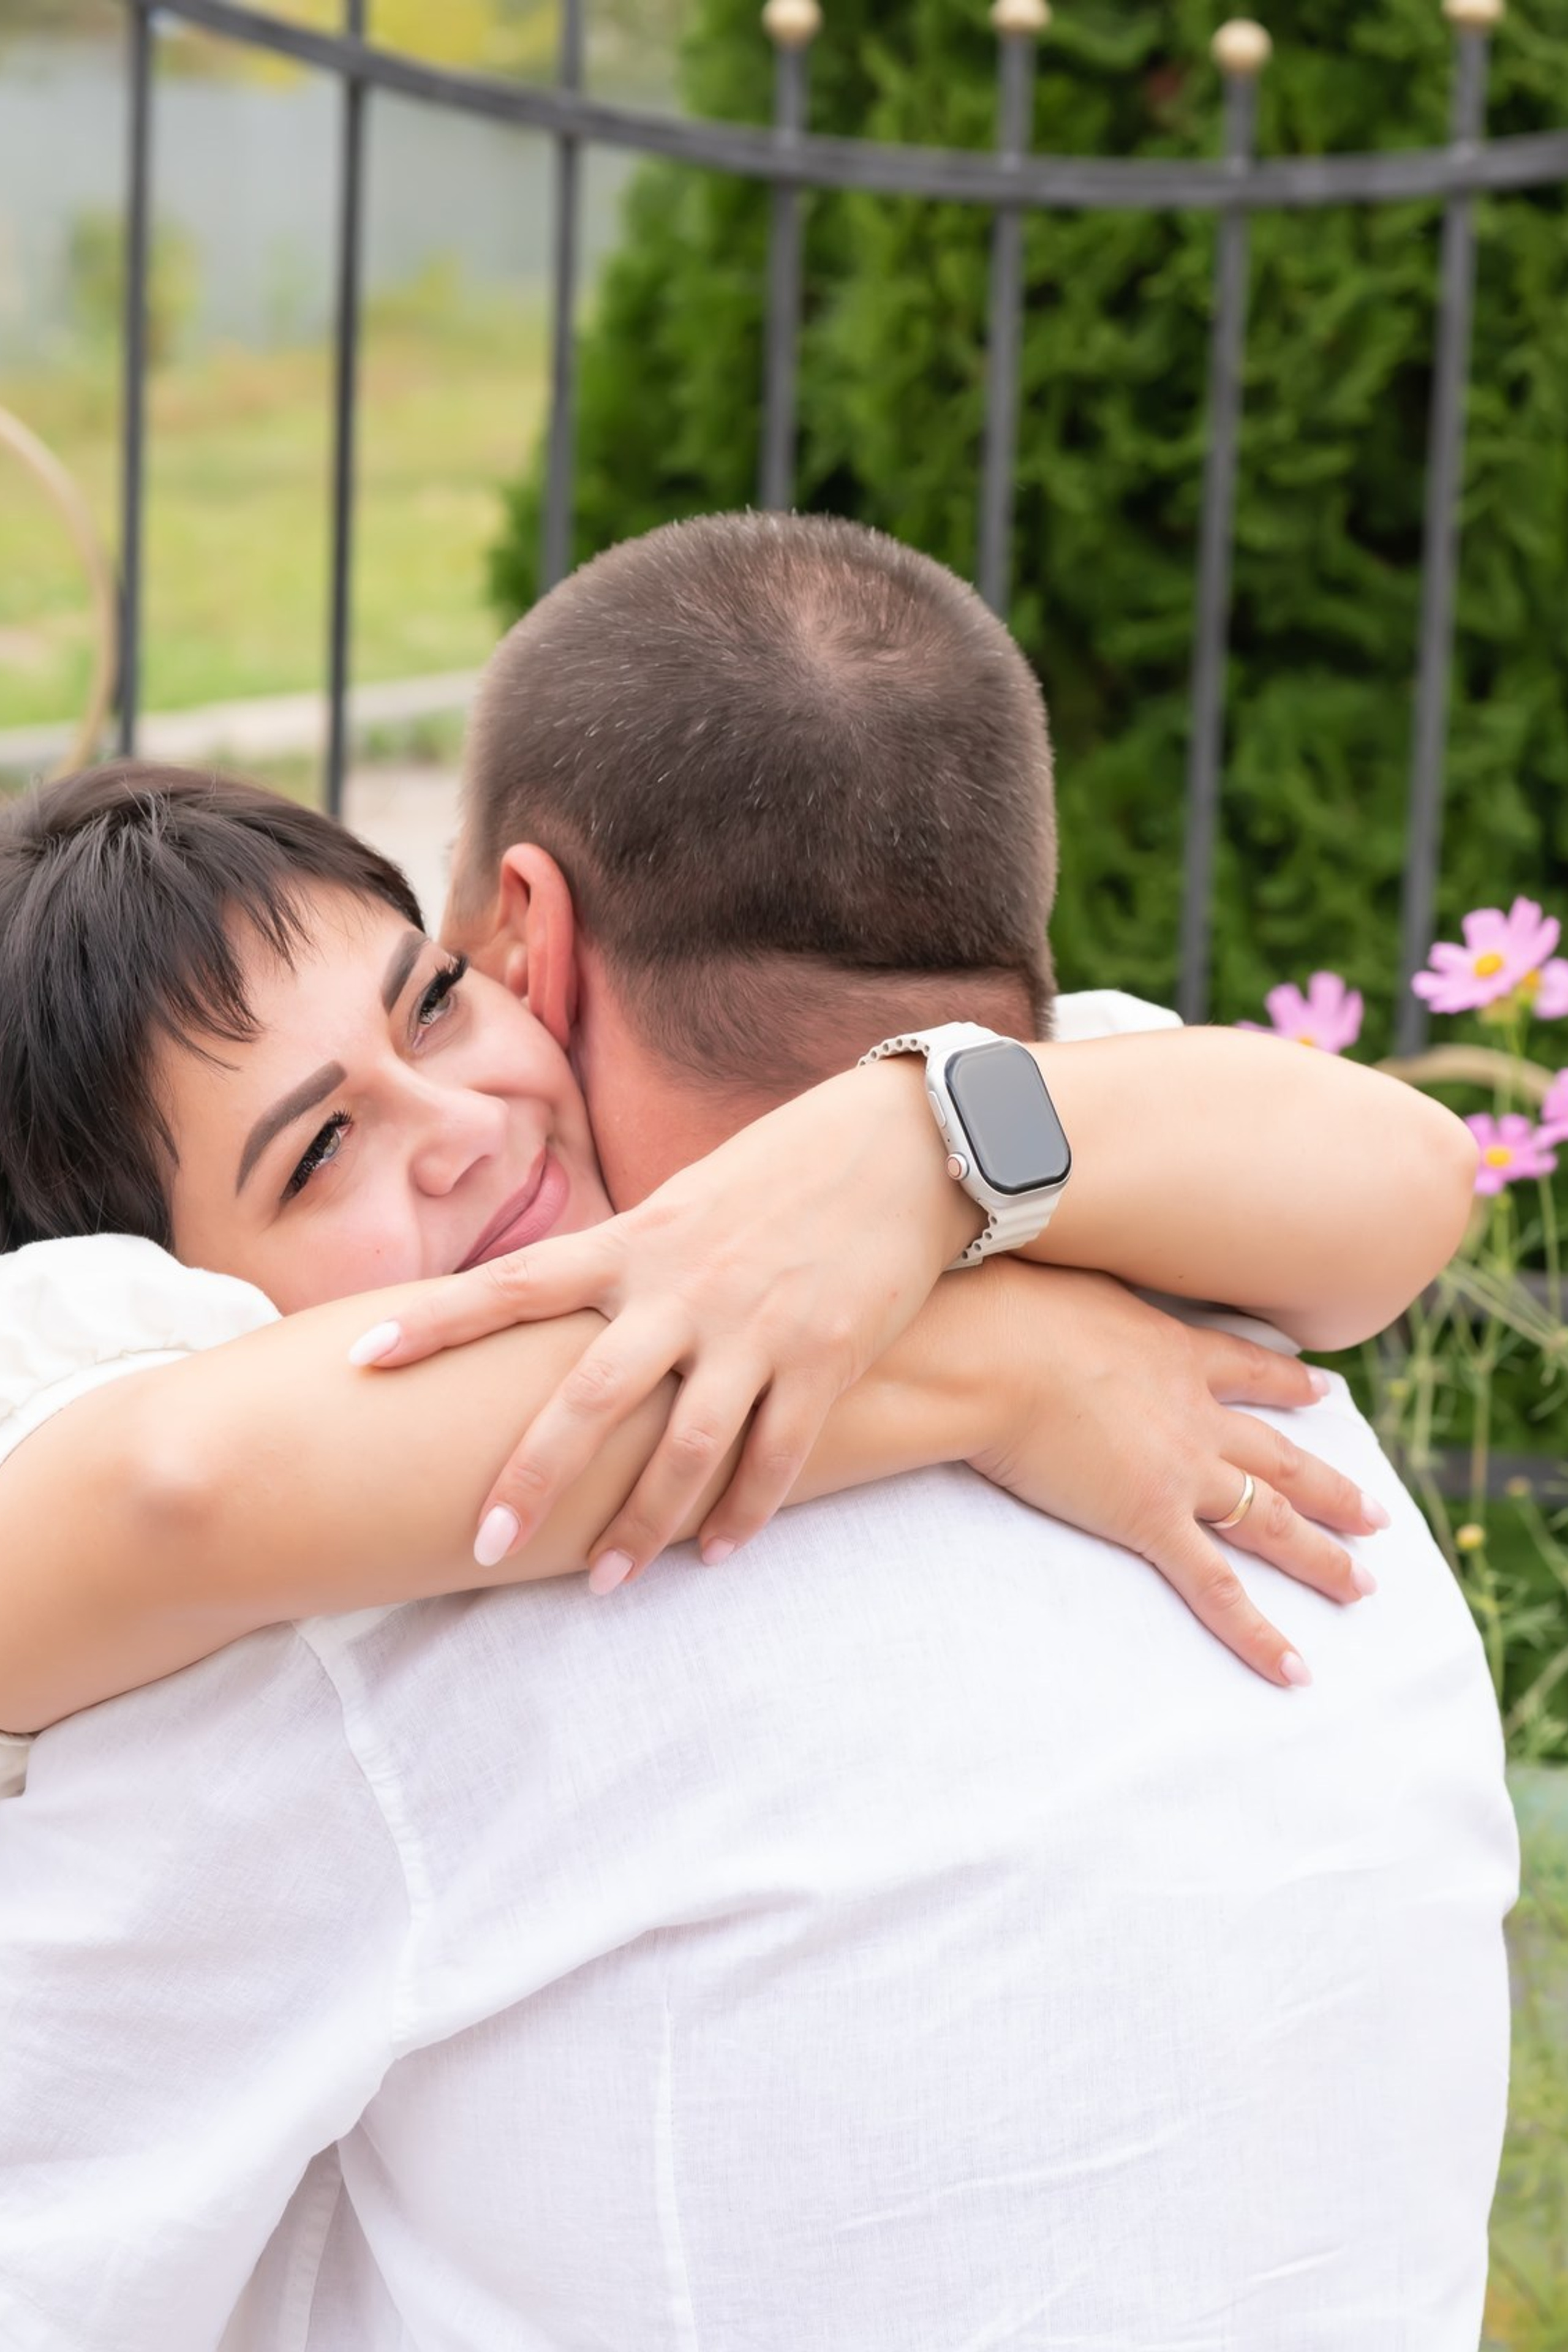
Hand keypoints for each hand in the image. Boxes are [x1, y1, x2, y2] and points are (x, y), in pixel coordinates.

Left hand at [350, 1059, 977, 1579]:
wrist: (909, 1143)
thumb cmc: (787, 1166)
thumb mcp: (688, 1197)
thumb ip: (630, 1256)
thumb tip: (573, 1303)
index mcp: (637, 1240)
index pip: (515, 1282)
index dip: (437, 1321)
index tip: (360, 1356)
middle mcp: (684, 1289)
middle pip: (587, 1396)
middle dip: (531, 1479)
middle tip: (479, 1546)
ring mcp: (756, 1330)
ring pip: (683, 1448)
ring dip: (639, 1525)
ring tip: (603, 1581)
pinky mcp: (824, 1360)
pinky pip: (775, 1457)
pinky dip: (742, 1512)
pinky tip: (714, 1554)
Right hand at [967, 1266, 1387, 1686]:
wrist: (991, 1352)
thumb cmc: (1004, 1308)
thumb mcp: (1061, 1283)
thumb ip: (1080, 1302)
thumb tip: (1055, 1296)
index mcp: (1173, 1350)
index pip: (1249, 1369)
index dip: (1289, 1383)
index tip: (1324, 1389)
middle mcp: (1195, 1414)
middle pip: (1279, 1457)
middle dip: (1332, 1489)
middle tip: (1377, 1517)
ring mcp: (1181, 1470)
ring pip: (1269, 1520)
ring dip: (1322, 1557)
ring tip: (1364, 1586)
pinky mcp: (1150, 1519)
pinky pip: (1216, 1588)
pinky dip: (1257, 1632)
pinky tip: (1293, 1668)